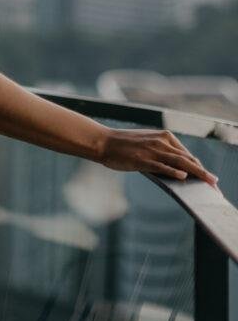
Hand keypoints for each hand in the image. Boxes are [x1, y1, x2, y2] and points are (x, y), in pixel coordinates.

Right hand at [100, 127, 218, 185]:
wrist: (104, 142)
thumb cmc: (125, 145)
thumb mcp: (148, 143)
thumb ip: (164, 152)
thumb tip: (179, 168)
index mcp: (163, 136)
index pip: (187, 154)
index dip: (200, 167)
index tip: (209, 178)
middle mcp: (161, 142)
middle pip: (187, 159)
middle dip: (203, 173)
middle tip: (215, 184)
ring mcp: (152, 150)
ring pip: (179, 162)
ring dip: (196, 173)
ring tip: (208, 182)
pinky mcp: (142, 159)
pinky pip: (162, 166)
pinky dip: (174, 171)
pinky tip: (183, 177)